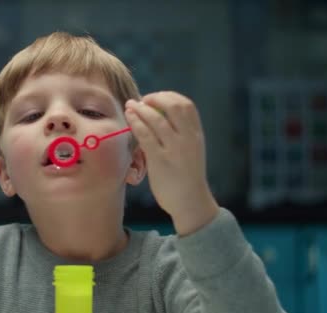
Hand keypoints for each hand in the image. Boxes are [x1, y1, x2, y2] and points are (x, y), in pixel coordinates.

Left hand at [125, 91, 217, 235]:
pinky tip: (129, 119)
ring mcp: (175, 149)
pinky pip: (145, 135)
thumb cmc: (186, 177)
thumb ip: (180, 134)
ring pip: (156, 119)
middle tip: (141, 100)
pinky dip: (136, 123)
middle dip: (155, 98)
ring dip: (140, 109)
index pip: (186, 105)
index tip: (155, 98)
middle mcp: (188, 139)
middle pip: (173, 106)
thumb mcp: (191, 151)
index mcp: (196, 135)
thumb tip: (159, 116)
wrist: (191, 202)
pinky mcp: (160, 160)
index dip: (169, 96)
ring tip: (130, 106)